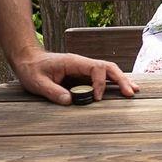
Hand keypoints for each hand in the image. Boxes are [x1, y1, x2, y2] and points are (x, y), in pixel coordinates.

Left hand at [12, 48, 136, 104]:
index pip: (96, 68)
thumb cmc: (31, 69)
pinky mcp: (82, 74)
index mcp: (73, 62)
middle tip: (130, 93)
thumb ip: (52, 91)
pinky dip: (113, 82)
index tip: (97, 98)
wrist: (27, 60)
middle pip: (108, 67)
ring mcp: (83, 68)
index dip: (100, 83)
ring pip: (108, 71)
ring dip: (121, 80)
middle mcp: (82, 63)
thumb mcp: (37, 82)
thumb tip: (70, 101)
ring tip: (134, 91)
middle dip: (121, 79)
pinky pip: (102, 76)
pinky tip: (122, 89)